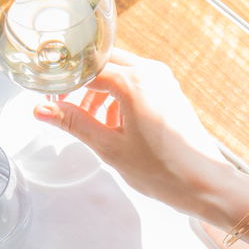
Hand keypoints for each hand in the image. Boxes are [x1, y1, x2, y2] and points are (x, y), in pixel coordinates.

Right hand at [34, 50, 234, 219]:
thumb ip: (75, 124)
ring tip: (94, 125)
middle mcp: (151, 72)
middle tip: (67, 109)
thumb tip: (43, 109)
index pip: (87, 69)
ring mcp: (164, 80)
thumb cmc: (163, 171)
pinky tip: (116, 126)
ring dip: (102, 93)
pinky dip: (120, 98)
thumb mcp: (110, 148)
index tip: (52, 100)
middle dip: (84, 85)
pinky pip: (137, 83)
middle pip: (104, 64)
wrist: (205, 184)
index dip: (65, 84)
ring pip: (120, 72)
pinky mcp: (171, 92)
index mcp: (134, 82)